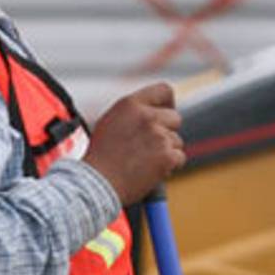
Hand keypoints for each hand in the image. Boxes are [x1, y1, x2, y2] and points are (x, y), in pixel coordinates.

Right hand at [84, 83, 186, 205]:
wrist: (95, 184)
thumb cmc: (99, 158)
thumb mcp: (110, 122)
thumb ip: (134, 113)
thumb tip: (153, 112)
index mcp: (131, 104)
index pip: (164, 90)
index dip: (169, 103)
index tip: (166, 114)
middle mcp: (147, 116)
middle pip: (175, 118)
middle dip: (167, 132)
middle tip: (152, 146)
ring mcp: (158, 136)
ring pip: (177, 140)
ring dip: (166, 151)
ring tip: (144, 161)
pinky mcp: (167, 156)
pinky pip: (179, 157)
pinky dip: (170, 166)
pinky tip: (151, 170)